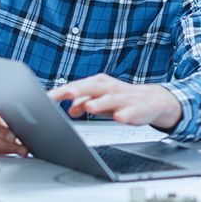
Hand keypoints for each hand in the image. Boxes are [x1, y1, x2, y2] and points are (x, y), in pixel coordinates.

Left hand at [47, 74, 181, 129]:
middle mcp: (111, 88)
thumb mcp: (100, 100)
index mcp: (100, 84)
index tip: (47, 98)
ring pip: (111, 99)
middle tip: (67, 94)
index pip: (77, 86)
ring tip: (89, 107)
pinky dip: (125, 114)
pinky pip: (131, 112)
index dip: (62, 92)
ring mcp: (124, 98)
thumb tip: (70, 108)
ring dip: (100, 102)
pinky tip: (119, 117)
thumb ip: (84, 102)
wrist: (153, 100)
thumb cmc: (122, 99)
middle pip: (93, 87)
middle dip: (80, 90)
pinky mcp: (137, 109)